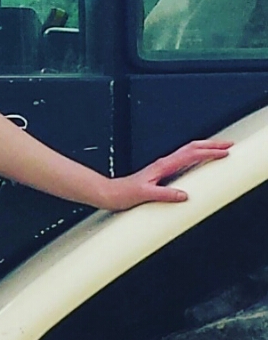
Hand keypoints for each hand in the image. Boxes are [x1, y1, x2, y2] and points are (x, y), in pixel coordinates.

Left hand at [99, 138, 233, 210]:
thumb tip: (183, 195)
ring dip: (205, 148)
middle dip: (211, 144)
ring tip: (219, 148)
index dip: (209, 152)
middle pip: (191, 148)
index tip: (224, 152)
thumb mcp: (144, 195)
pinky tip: (200, 161)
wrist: (109, 194)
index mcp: (162, 166)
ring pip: (188, 152)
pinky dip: (196, 157)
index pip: (190, 155)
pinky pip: (183, 160)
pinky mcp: (161, 173)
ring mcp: (162, 167)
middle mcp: (163, 164)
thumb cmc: (123, 193)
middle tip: (228, 144)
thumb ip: (164, 194)